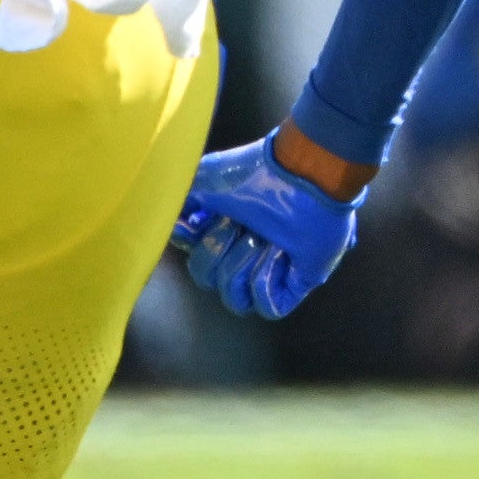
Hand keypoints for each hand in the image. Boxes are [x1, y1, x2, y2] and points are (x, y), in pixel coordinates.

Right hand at [169, 129, 367, 318]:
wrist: (302, 171)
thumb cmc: (256, 173)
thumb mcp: (204, 178)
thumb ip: (180, 204)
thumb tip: (176, 228)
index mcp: (226, 235)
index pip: (198, 264)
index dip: (200, 245)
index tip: (211, 219)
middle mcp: (246, 255)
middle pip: (208, 281)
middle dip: (219, 252)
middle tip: (242, 226)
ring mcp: (271, 270)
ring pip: (235, 299)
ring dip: (244, 264)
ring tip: (267, 239)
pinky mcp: (297, 283)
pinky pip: (268, 307)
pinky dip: (268, 279)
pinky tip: (282, 254)